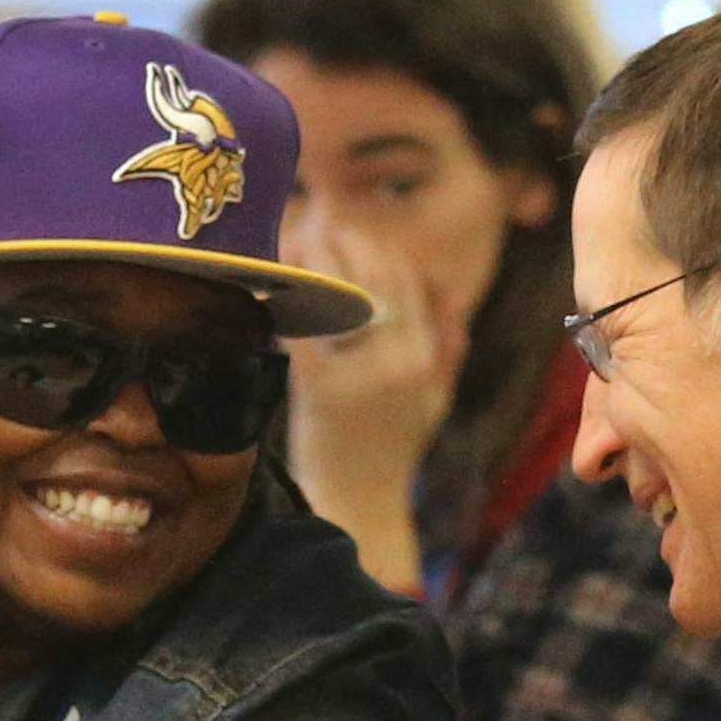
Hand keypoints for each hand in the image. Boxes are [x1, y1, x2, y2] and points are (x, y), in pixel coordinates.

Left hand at [282, 222, 456, 589]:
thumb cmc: (392, 448)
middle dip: (347, 241)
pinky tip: (272, 278)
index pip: (410, 283)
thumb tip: (447, 290)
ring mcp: (362, 377)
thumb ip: (447, 346)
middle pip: (376, 280)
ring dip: (316, 258)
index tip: (355, 227)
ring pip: (342, 296)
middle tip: (321, 219)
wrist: (360, 502)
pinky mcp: (321, 391)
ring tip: (295, 236)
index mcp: (429, 360)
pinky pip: (304, 329)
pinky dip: (287, 297)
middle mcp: (402, 365)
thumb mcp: (434, 398)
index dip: (380, 247)